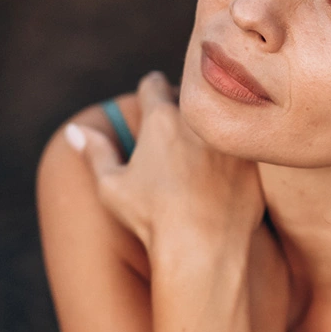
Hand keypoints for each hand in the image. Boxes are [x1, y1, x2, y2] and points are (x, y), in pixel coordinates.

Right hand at [65, 72, 264, 252]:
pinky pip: (243, 149)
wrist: (202, 247)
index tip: (150, 98)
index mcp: (161, 119)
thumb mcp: (112, 187)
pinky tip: (225, 176)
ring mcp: (231, 140)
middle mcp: (200, 121)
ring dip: (212, 129)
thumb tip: (75, 131)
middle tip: (177, 126)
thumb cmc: (151, 218)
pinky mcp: (254, 163)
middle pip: (192, 98)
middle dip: (184, 106)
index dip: (149, 91)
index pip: (153, 84)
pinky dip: (235, 156)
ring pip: (221, 120)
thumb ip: (96, 152)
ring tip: (204, 150)